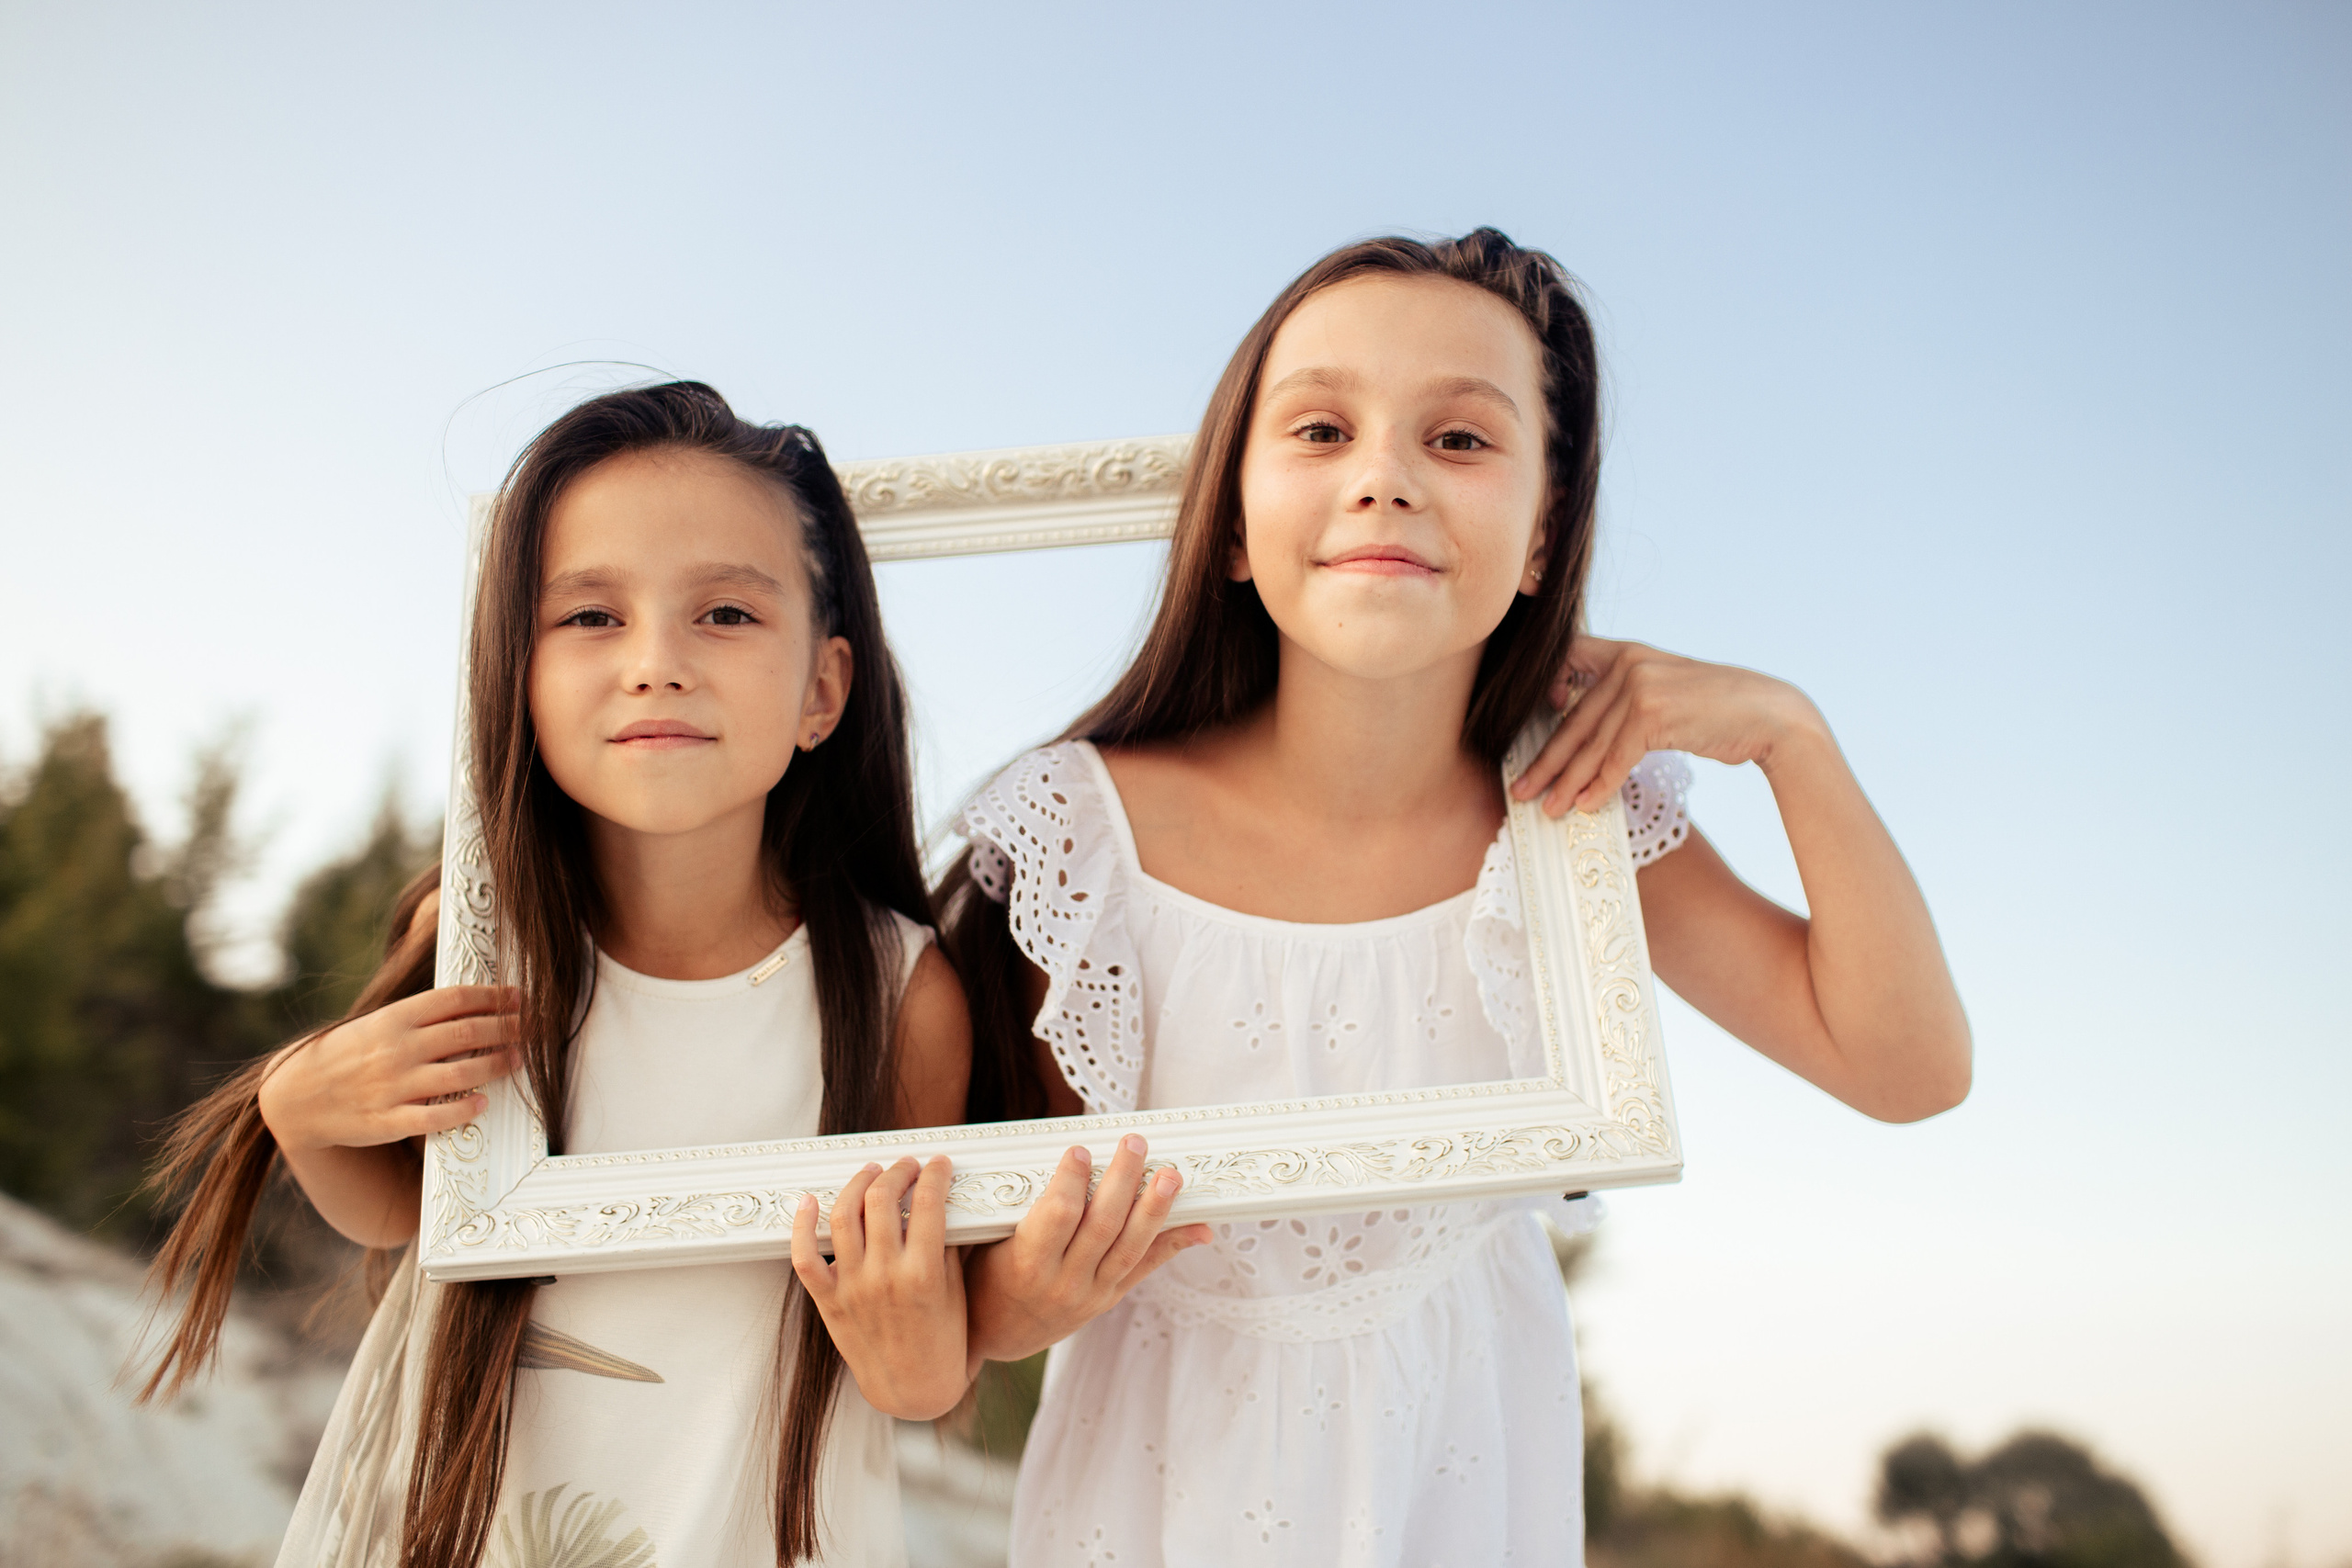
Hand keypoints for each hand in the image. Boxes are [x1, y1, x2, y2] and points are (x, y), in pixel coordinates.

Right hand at [257, 986, 520, 1152]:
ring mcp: (393, 1085)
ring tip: (519, 1059)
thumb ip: (418, 1017)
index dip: (493, 996)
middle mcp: (397, 1049)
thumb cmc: (345, 1055)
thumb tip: (471, 1004)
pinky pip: (435, 1116)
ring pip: (460, 1072)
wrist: (295, 1097)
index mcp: (394, 1019)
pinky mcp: (388, 1120)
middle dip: (507, 1027)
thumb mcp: (376, 1025)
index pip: (454, 999)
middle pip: (467, 1032)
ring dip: (497, 1064)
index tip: (519, 996)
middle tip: (533, 1027)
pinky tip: (484, 1103)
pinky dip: (464, 1108)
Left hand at [792, 1157, 968, 1419]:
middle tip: (908, 1166)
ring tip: (872, 1174)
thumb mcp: (954, 1290)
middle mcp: (885, 1277)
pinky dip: (801, 1226)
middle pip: (882, 1199)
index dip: (935, 1174)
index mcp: (924, 1274)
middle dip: (898, 1172)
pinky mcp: (829, 1301)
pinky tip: (809, 1202)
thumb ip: (946, 1244)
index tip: (940, 1164)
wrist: (913, 1387)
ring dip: (858, 1184)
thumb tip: (938, 1200)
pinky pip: (805, 1257)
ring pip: (845, 1215)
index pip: (928, 1202)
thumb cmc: (942, 1340)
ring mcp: (852, 1288)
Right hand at [966, 1135, 1210, 1366]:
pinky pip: (1144, 1269)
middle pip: (1102, 1224)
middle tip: (1134, 1143)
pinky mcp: (1108, 1299)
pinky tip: (1198, 1227)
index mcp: (1025, 1264)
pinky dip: (1173, 1245)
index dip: (1070, 1181)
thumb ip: (1009, 1206)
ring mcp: (1090, 1294)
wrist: (993, 1336)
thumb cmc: (983, 1278)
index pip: (1057, 1216)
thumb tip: (1027, 1154)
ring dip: (1155, 1208)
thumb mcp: (984, 1243)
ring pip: (1130, 1247)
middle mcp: (1062, 1282)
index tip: (1081, 1149)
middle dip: (1123, 1180)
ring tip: (1172, 1176)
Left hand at [1511, 636, 1825, 816]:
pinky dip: (1599, 786)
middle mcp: (1628, 662)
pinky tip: (1585, 806)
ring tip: (1547, 807)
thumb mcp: (1665, 689)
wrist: (1770, 715)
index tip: (1532, 726)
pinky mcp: (1653, 713)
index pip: (1567, 663)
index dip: (1542, 693)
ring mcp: (1640, 685)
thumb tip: (1589, 728)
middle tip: (1520, 789)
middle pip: (1574, 720)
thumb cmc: (1717, 709)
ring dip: (1566, 781)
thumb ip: (1626, 696)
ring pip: (1591, 744)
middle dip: (1546, 760)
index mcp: (1627, 651)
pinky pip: (1616, 758)